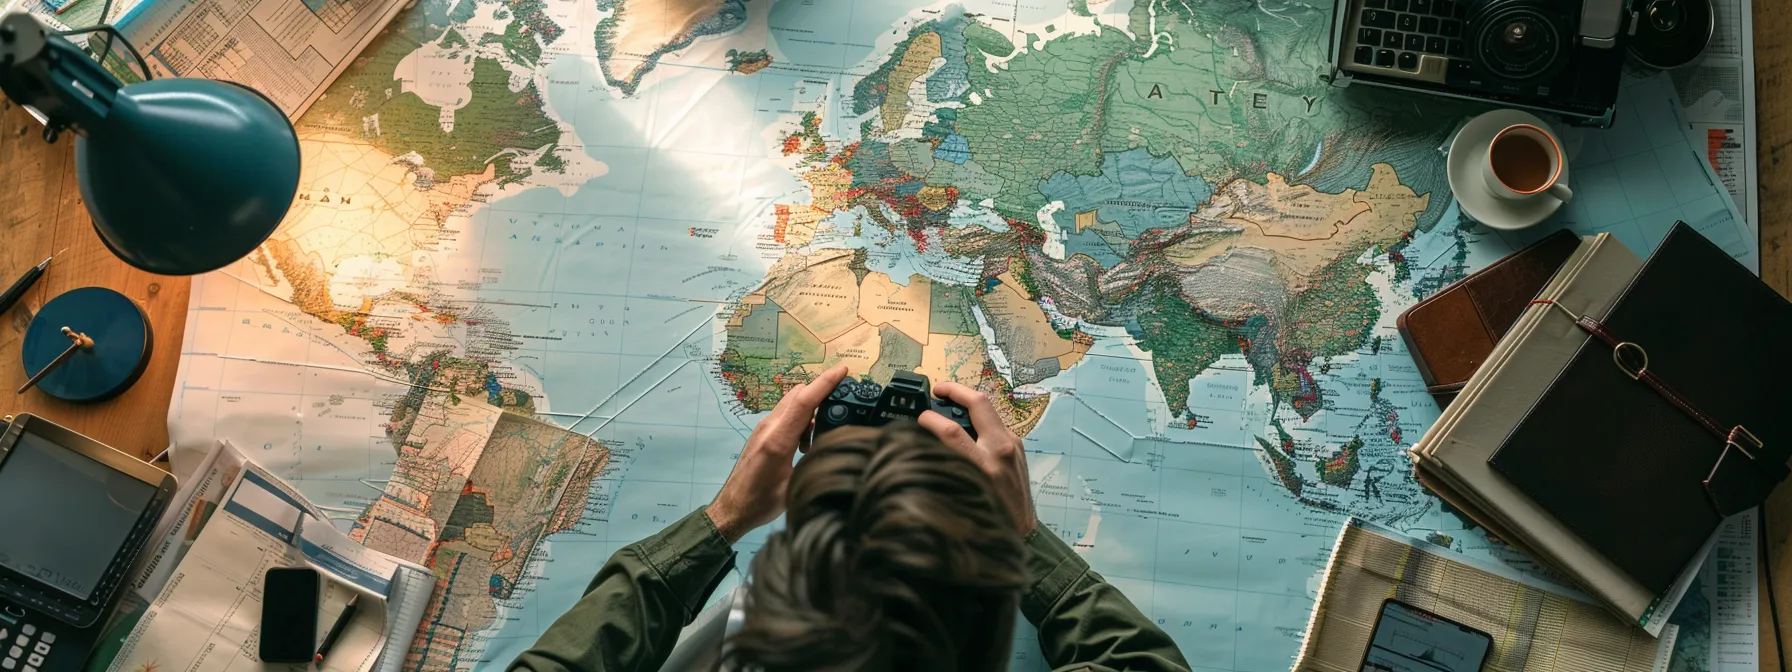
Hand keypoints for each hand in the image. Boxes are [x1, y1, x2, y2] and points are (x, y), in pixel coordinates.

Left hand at [708, 365, 848, 542]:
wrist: (731, 509)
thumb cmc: (761, 503)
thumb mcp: (794, 486)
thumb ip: (813, 463)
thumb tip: (838, 451)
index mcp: (778, 440)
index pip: (804, 401)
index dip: (825, 383)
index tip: (843, 369)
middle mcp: (769, 427)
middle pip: (798, 394)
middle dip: (821, 392)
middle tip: (842, 405)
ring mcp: (763, 428)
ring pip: (791, 403)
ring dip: (810, 409)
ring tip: (817, 437)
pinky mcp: (761, 433)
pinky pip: (785, 414)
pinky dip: (800, 418)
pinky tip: (804, 443)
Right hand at [917, 382, 1036, 534]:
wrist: (1024, 532)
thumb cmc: (990, 519)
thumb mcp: (962, 496)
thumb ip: (946, 469)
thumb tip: (926, 448)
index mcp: (985, 466)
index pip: (952, 430)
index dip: (930, 419)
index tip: (919, 418)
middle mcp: (1002, 450)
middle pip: (979, 404)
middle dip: (956, 390)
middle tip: (938, 389)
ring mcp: (1014, 446)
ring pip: (990, 410)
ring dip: (969, 402)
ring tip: (950, 402)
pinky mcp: (1019, 447)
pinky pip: (996, 424)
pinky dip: (979, 418)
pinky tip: (968, 424)